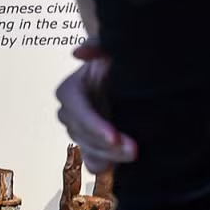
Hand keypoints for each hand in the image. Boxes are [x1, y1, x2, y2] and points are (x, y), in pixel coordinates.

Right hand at [55, 42, 136, 172]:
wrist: (139, 86)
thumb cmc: (122, 66)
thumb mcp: (112, 50)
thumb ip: (98, 45)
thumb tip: (77, 53)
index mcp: (71, 90)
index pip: (75, 109)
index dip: (92, 124)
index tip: (114, 135)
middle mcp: (70, 113)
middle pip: (81, 134)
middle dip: (106, 144)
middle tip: (134, 150)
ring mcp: (81, 133)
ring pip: (87, 151)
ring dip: (110, 156)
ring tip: (134, 154)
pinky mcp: (93, 149)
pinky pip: (92, 164)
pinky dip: (106, 165)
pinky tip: (123, 163)